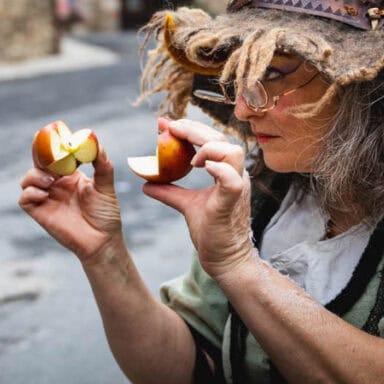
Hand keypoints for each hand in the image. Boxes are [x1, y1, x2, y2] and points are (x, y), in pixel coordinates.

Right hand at [19, 147, 121, 262]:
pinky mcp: (40, 213)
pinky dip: (31, 192)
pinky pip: (25, 198)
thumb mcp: (106, 187)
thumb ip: (102, 166)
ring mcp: (46, 198)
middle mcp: (55, 185)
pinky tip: (45, 195)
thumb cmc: (105, 215)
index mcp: (70, 176)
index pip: (55, 155)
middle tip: (49, 154)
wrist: (102, 241)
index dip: (52, 144)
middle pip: (38, 163)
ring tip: (51, 181)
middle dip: (39, 155)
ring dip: (35, 175)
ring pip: (27, 179)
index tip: (54, 133)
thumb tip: (97, 144)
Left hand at [142, 118, 255, 281]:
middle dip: (194, 130)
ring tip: (189, 158)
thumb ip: (168, 191)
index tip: (167, 124)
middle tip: (170, 128)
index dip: (191, 128)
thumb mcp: (185, 205)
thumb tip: (145, 184)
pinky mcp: (231, 203)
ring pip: (232, 152)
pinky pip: (231, 180)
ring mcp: (237, 188)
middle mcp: (235, 175)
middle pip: (221, 139)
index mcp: (226, 172)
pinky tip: (200, 166)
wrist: (225, 259)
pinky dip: (217, 169)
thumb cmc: (211, 232)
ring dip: (207, 147)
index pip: (213, 139)